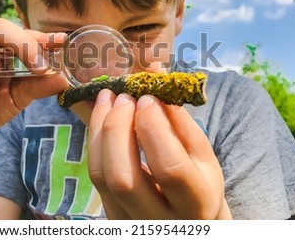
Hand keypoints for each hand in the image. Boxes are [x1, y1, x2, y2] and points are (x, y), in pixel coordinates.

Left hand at [88, 89, 230, 218]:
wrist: (186, 219)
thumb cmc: (198, 180)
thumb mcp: (200, 153)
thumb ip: (178, 117)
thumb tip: (155, 73)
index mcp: (195, 204)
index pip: (169, 168)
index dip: (153, 128)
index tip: (147, 97)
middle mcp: (158, 220)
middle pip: (123, 178)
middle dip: (118, 128)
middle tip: (124, 97)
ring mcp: (128, 220)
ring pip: (101, 176)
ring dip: (100, 129)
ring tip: (108, 98)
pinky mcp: (110, 214)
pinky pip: (94, 174)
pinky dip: (95, 138)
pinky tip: (102, 116)